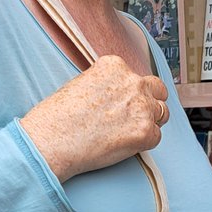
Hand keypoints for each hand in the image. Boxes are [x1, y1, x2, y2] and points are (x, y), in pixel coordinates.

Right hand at [19, 55, 168, 182]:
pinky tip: (123, 145)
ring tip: (126, 133)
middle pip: (157, 90)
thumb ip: (104, 85)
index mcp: (114, 66)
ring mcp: (142, 106)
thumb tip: (117, 97)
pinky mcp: (145, 132)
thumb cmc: (57, 118)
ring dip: (149, 122)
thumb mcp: (80, 84)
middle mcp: (132, 81)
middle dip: (149, 103)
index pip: (136, 76)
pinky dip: (144, 143)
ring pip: (161, 113)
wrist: (50, 141)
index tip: (120, 105)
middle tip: (132, 118)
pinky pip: (156, 137)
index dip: (130, 93)